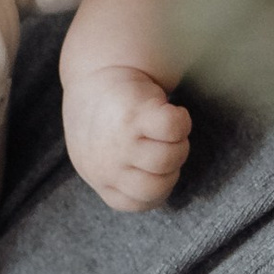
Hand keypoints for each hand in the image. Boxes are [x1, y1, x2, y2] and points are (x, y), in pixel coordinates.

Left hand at [60, 55, 192, 213]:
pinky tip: (169, 111)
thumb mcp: (107, 159)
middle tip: (162, 140)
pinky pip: (173, 129)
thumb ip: (129, 178)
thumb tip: (167, 183)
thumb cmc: (107, 123)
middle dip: (173, 162)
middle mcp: (108, 167)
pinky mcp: (133, 115)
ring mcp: (120, 142)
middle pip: (161, 183)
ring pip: (170, 158)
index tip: (153, 157)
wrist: (92, 74)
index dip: (162, 179)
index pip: (147, 200)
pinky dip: (181, 120)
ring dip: (179, 140)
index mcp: (104, 182)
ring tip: (164, 126)